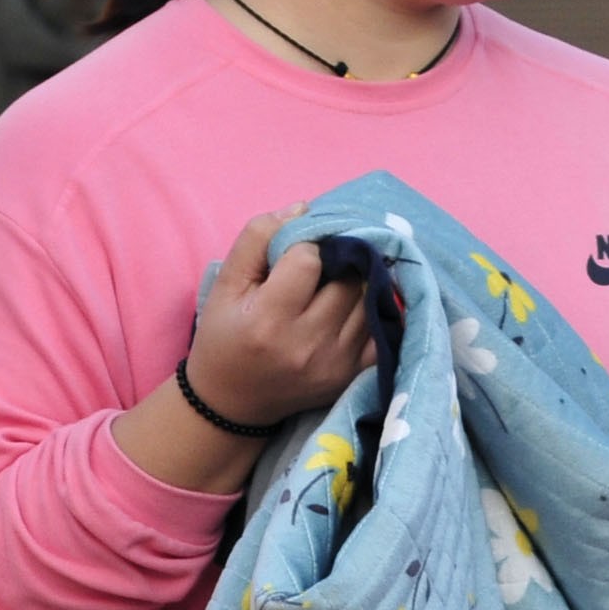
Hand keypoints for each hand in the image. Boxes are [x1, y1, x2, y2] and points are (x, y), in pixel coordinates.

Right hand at [191, 207, 376, 419]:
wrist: (233, 402)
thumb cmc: (225, 337)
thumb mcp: (226, 285)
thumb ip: (258, 238)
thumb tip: (304, 207)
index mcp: (269, 320)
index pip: (309, 258)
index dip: (303, 247)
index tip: (293, 256)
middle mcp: (307, 344)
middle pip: (348, 278)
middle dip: (338, 263)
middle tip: (323, 266)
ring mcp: (335, 363)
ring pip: (370, 299)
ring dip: (359, 283)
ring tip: (338, 283)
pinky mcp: (352, 375)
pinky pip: (384, 329)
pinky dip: (376, 310)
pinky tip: (359, 304)